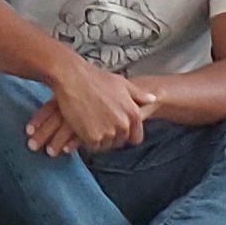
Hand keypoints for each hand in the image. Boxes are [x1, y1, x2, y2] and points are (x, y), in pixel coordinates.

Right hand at [35, 60, 150, 156]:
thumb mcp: (122, 83)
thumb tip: (152, 99)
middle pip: (120, 141)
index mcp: (133, 113)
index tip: (116, 128)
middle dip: (111, 135)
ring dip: (99, 138)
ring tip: (90, 122)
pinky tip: (83, 126)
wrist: (73, 78)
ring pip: (106, 145)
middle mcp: (123, 125)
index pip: (136, 138)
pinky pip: (93, 146)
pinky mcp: (93, 137)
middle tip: (98, 121)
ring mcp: (108, 132)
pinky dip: (87, 139)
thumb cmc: (96, 78)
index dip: (126, 134)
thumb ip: (139, 95)